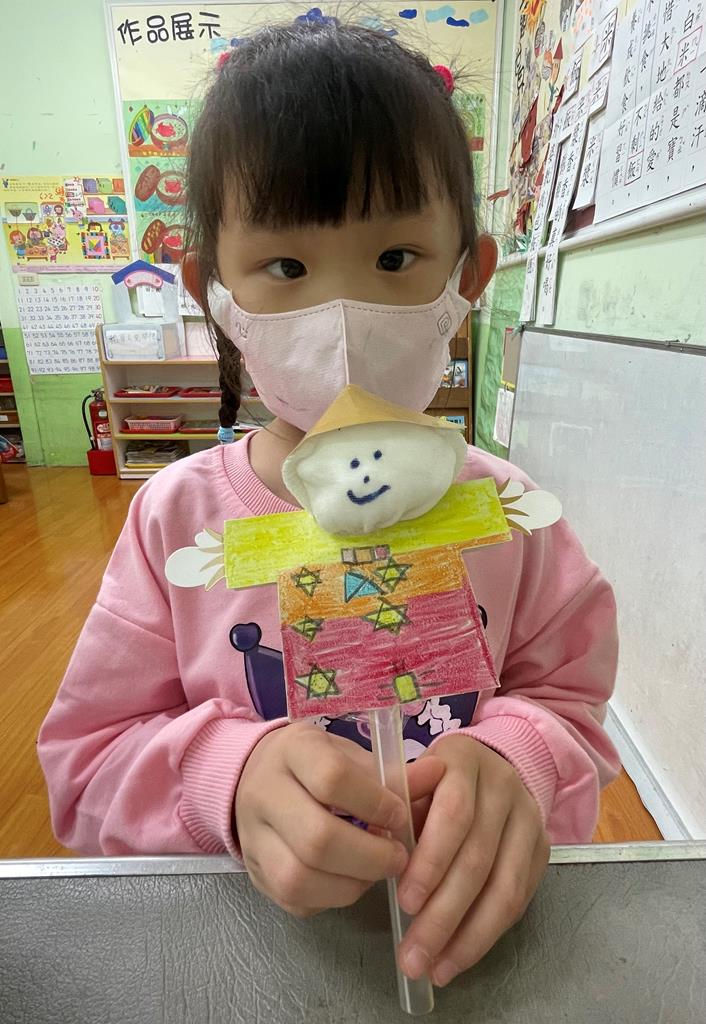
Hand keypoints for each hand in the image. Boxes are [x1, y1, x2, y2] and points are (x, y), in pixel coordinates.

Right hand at [235, 723, 412, 917]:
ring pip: (300, 878)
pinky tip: (351, 881)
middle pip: (317, 838)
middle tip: (399, 857)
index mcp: (292, 751)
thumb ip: (391, 772)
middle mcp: (263, 793)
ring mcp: (253, 838)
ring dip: (352, 883)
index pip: (332, 779)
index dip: (375, 803)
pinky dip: (332, 898)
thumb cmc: (314, 763)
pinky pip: (296, 900)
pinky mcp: (255, 874)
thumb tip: (439, 774)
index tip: (400, 815)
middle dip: (370, 856)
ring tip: (376, 871)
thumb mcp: (349, 754)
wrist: (254, 777)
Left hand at [398, 735, 549, 986]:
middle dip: (443, 914)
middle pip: (478, 859)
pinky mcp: (543, 849)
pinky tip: (459, 956)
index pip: (454, 814)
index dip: (431, 862)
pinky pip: (519, 900)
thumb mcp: (412, 778)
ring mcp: (529, 818)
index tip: (404, 903)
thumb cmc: (435, 779)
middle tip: (413, 956)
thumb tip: (379, 846)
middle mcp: (503, 786)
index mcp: (463, 760)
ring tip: (435, 968)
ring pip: (505, 887)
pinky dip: (487, 933)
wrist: (492, 765)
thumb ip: (399, 807)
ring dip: (468, 937)